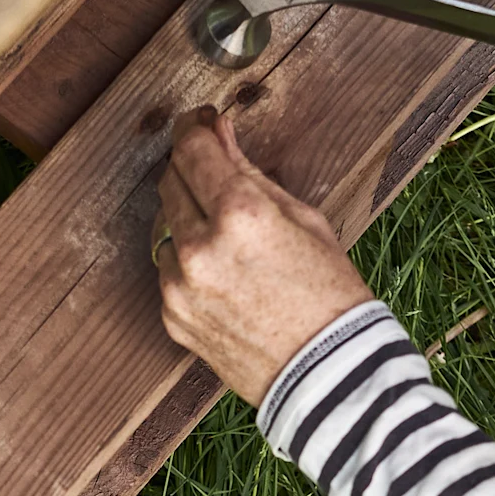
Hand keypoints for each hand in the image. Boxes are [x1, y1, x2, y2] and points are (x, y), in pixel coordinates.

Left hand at [152, 107, 369, 404]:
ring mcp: (179, 287)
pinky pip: (168, 272)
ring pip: (164, 228)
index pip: (192, 149)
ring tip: (231, 239)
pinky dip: (187, 264)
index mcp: (240, 215)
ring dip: (187, 220)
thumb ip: (250, 174)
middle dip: (191, 170)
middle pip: (170, 182)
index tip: (200, 122)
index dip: (193, 127)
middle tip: (215, 171)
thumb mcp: (302, 219)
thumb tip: (218, 132)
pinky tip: (226, 277)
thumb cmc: (329, 293)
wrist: (328, 374)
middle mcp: (200, 248)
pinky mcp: (172, 318)